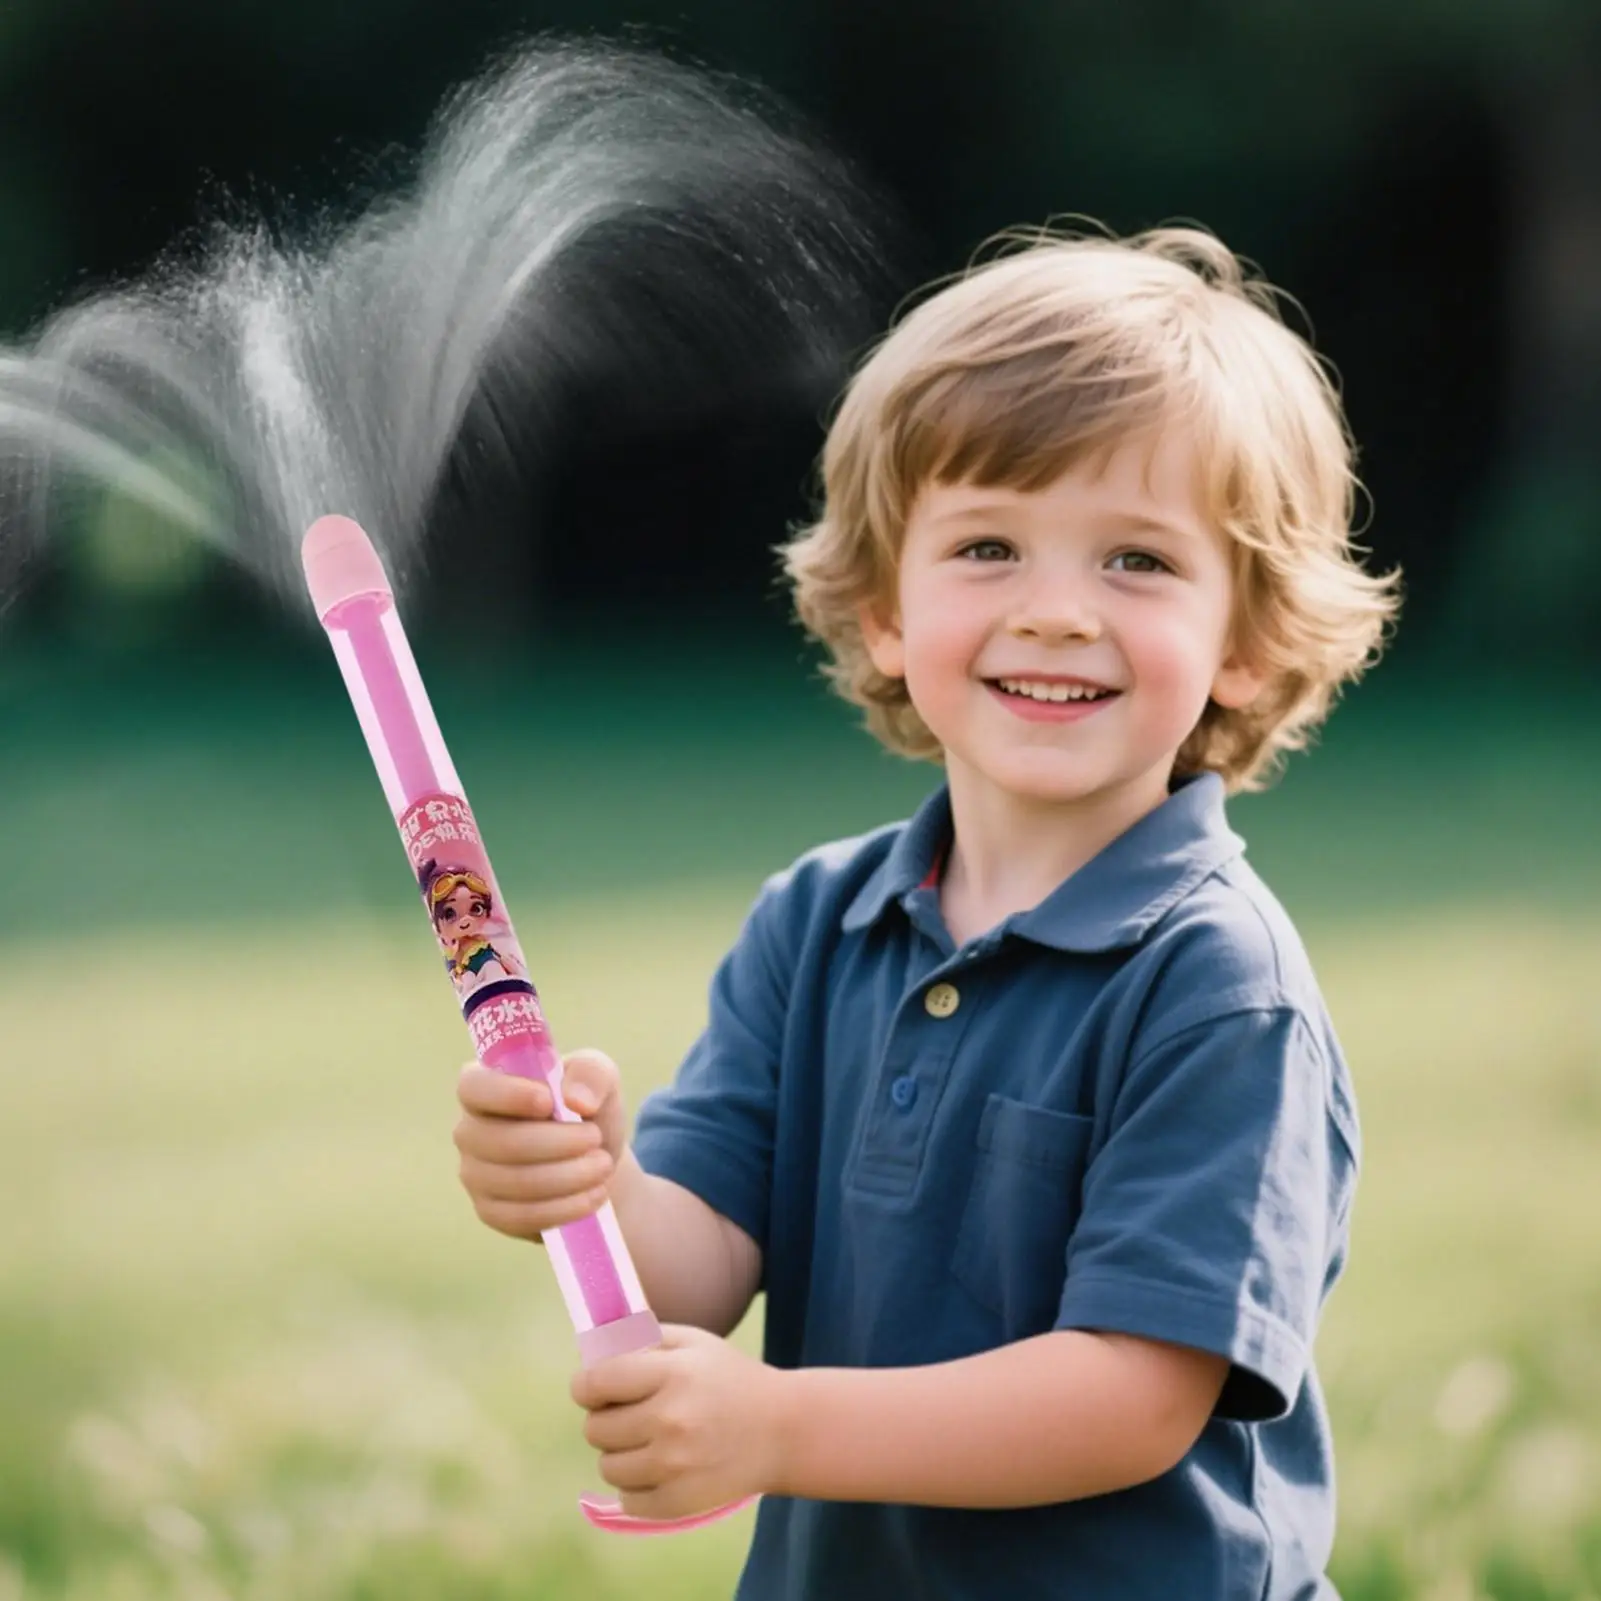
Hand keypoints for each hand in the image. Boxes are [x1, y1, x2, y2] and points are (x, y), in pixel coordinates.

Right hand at [454, 1047, 628, 1241]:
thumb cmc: (587, 1108)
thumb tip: (576, 1100)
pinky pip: (522, 1216)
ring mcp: (475, 1175)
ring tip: (603, 1166)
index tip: (549, 1101)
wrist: (595, 1158)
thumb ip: (590, 1073)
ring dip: (568, 1176)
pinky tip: (592, 1195)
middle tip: (596, 1138)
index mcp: (485, 1086)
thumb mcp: (599, 1077)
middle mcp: (470, 1130)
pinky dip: (564, 1207)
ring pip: (515, 1182)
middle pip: (501, 1142)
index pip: (474, 1086)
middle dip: (557, 1143)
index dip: (508, 1095)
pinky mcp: (491, 1212)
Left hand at [571, 1324, 789, 1521]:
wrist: (783, 1432)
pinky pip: (627, 1499)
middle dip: (605, 1418)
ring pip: (607, 1466)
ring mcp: (674, 1467)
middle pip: (595, 1428)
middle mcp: (670, 1421)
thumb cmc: (730, 1379)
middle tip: (631, 1413)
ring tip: (649, 1440)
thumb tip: (589, 1349)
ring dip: (620, 1453)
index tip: (593, 1386)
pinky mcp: (678, 1503)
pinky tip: (660, 1467)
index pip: (596, 1383)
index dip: (585, 1384)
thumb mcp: (694, 1343)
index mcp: (672, 1375)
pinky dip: (636, 1485)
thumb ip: (642, 1338)